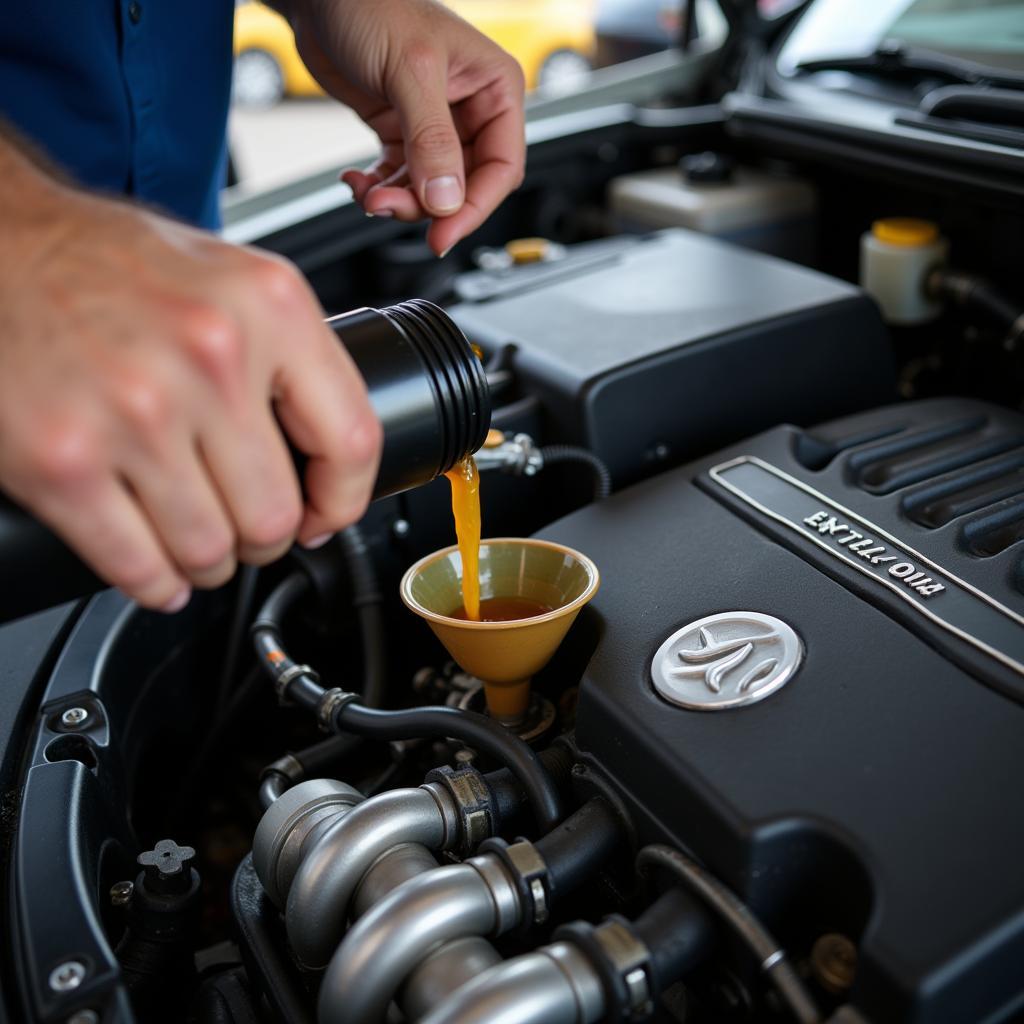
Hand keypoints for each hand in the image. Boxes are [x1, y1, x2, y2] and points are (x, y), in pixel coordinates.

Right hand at [0, 144, 381, 610]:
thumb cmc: (110, 262)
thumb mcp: (232, 279)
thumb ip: (290, 356)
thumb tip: (328, 451)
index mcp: (268, 307)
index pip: (352, 440)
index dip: (343, 500)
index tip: (325, 515)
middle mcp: (209, 357)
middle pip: (276, 513)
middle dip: (266, 538)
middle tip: (248, 530)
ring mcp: (134, 413)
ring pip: (211, 550)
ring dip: (211, 563)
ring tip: (201, 545)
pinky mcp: (62, 461)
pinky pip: (137, 566)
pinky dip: (155, 583)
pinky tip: (158, 569)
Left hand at [289, 0, 525, 255]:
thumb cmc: (371, 3)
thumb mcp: (409, 72)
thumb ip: (431, 140)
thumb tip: (446, 201)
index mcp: (495, 88)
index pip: (502, 167)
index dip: (473, 207)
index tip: (441, 234)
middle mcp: (472, 109)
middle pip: (465, 187)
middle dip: (427, 206)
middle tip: (390, 209)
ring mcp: (437, 125)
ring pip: (431, 191)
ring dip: (399, 202)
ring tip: (368, 194)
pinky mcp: (403, 132)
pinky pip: (402, 180)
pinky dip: (379, 190)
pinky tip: (358, 182)